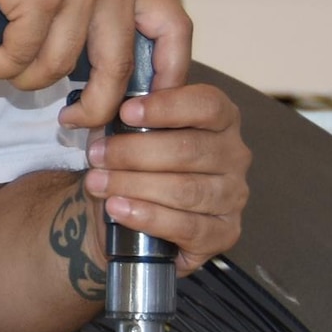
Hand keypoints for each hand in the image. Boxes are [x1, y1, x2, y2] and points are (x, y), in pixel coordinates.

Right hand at [0, 0, 189, 127]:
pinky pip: (25, 56)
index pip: (175, 30)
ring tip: (6, 72)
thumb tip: (104, 48)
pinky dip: (4, 67)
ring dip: (30, 81)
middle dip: (98, 108)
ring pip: (62, 67)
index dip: (170, 76)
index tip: (147, 105)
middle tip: (74, 121)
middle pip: (120, 68)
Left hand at [84, 82, 248, 274]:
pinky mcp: (224, 234)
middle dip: (134, 153)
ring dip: (134, 185)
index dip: (166, 107)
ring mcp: (233, 196)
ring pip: (186, 190)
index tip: (125, 112)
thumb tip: (117, 97)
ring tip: (97, 184)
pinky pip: (187, 227)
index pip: (207, 105)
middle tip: (96, 156)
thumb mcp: (132, 132)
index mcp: (222, 119)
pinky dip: (148, 217)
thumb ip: (134, 112)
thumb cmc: (137, 166)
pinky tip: (119, 210)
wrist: (134, 221)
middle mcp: (235, 155)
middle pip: (190, 149)